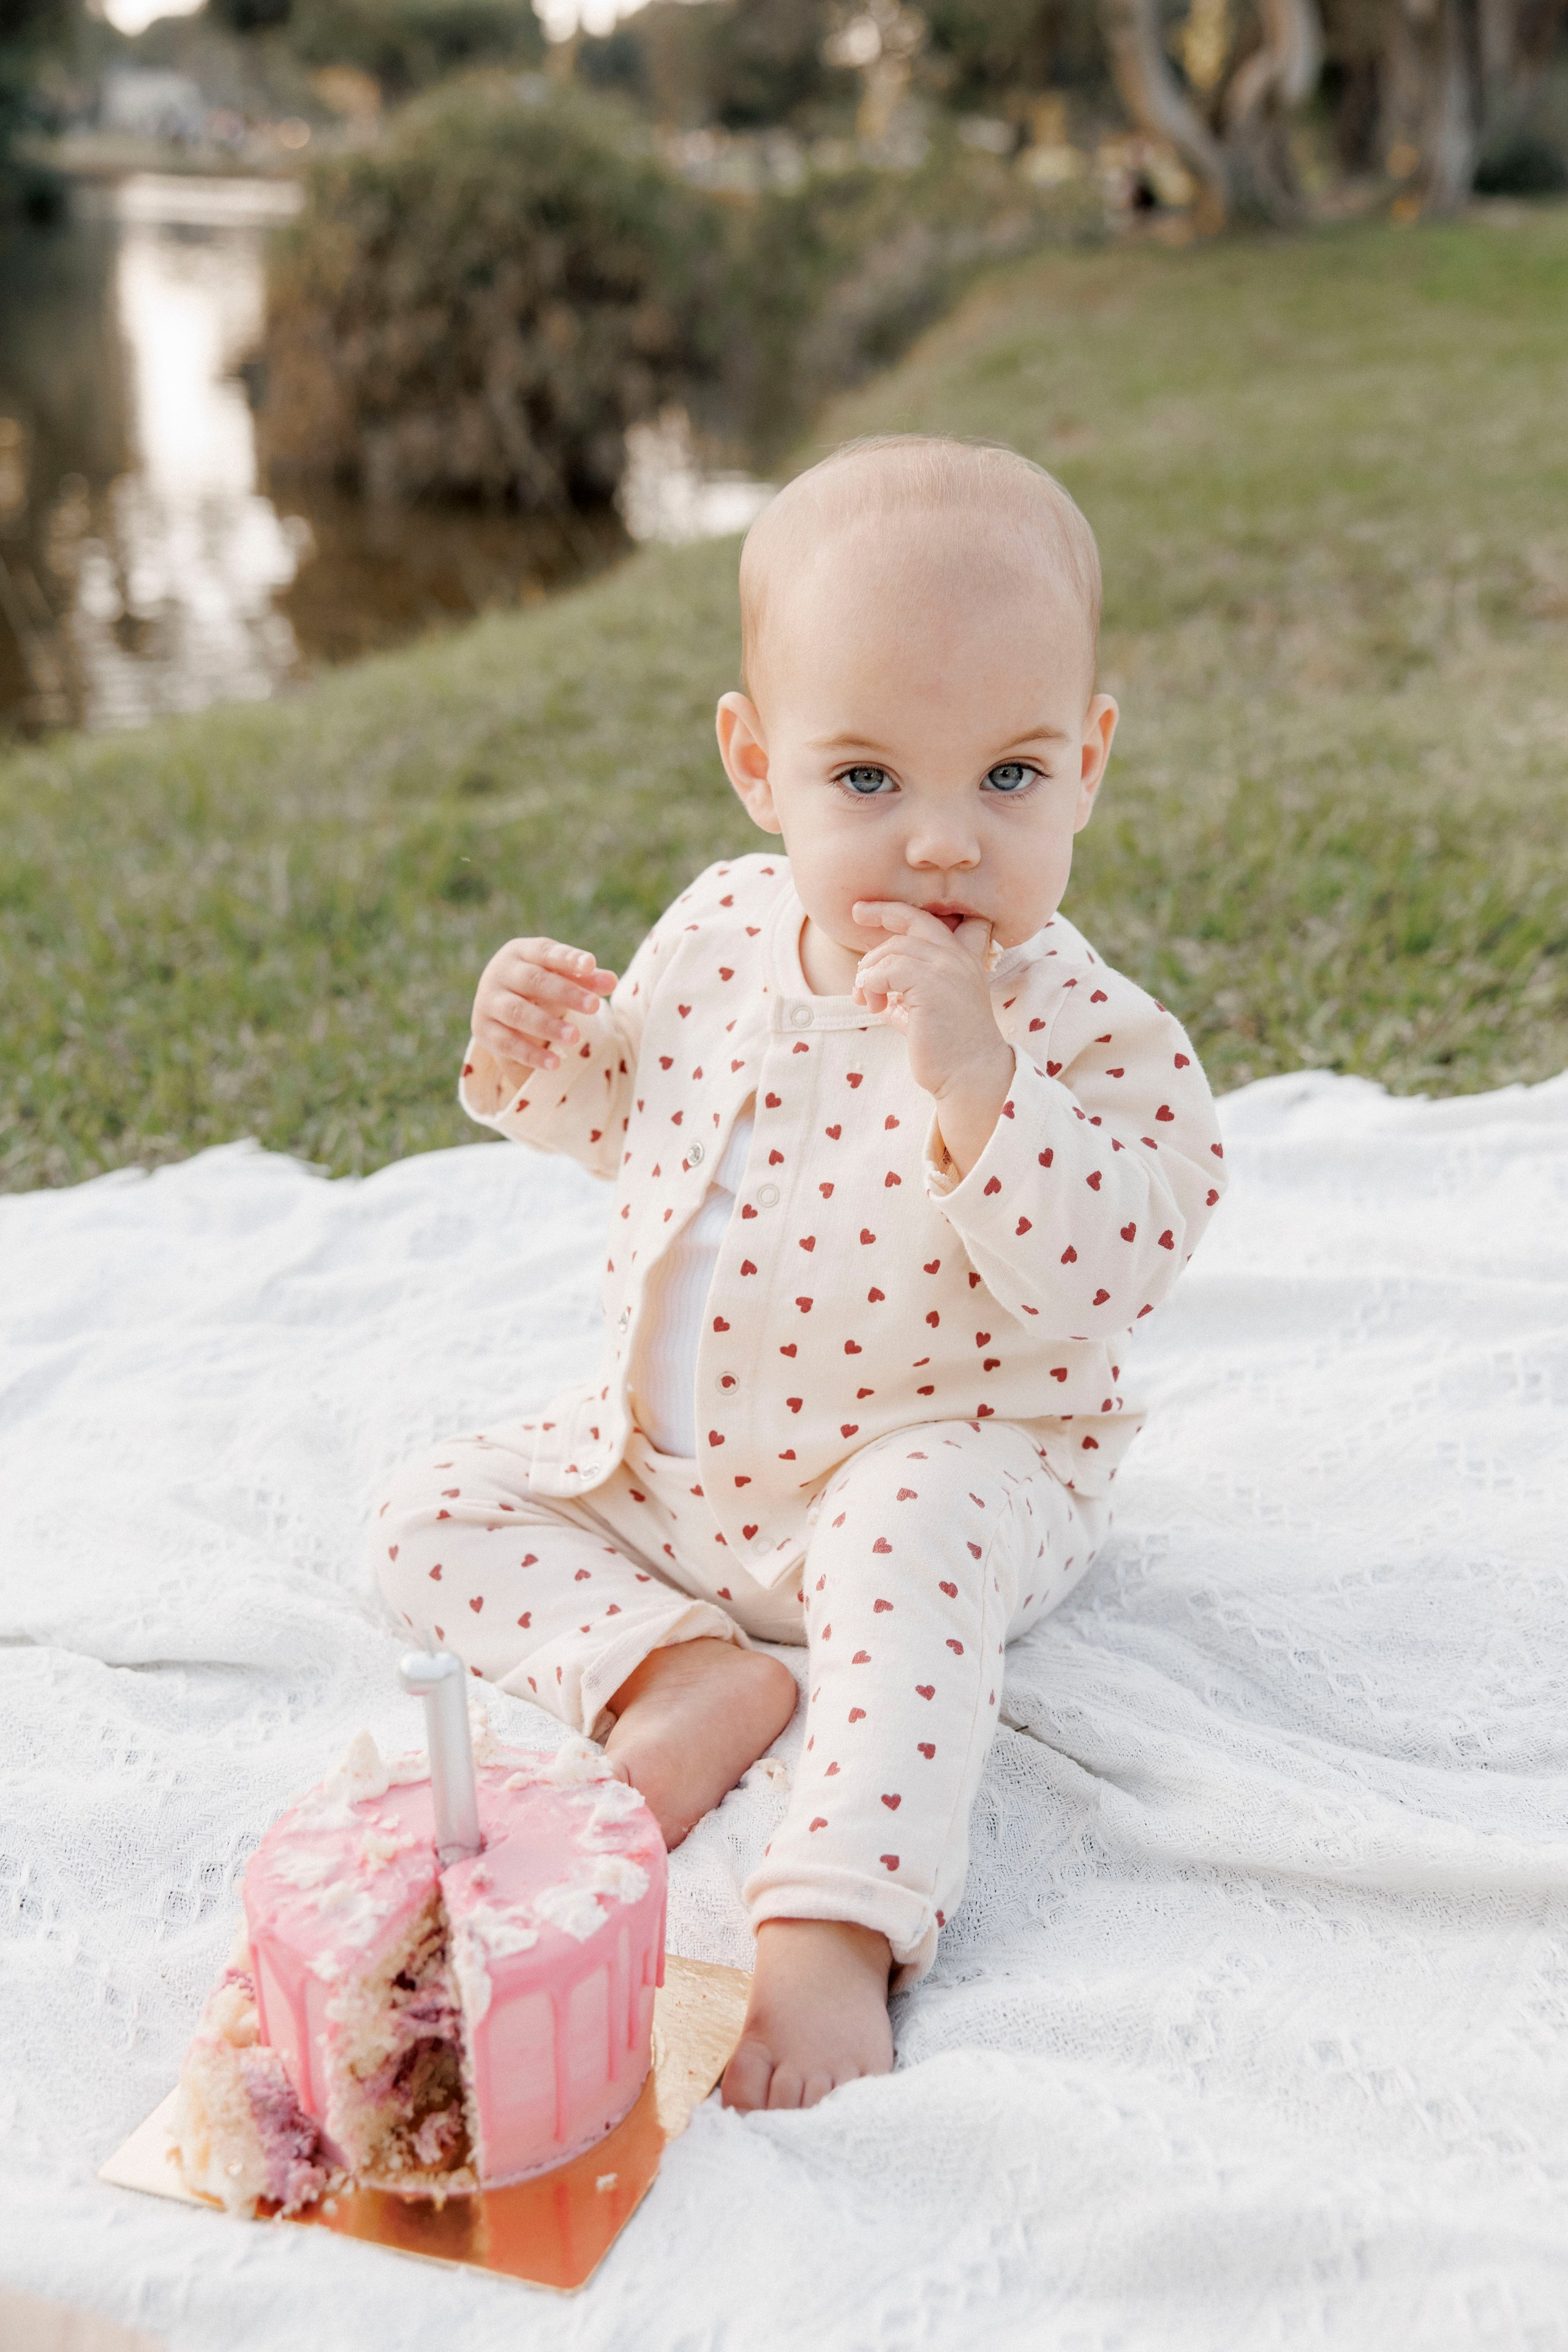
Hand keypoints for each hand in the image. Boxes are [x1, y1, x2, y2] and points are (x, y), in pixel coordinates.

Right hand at [471, 937, 616, 1076]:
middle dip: (565, 993)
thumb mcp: (561, 976)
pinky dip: (531, 1054)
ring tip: (576, 1037)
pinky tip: (555, 1063)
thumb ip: (586, 978)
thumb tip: (611, 981)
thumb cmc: (539, 985)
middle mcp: (499, 973)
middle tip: (594, 1007)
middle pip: (533, 981)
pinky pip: (507, 1043)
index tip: (590, 964)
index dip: (567, 958)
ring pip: (517, 1013)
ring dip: (547, 1026)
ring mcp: (487, 1001)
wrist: (498, 1006)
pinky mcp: (482, 1029)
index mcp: (520, 952)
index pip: (545, 952)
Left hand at [850, 902, 1012, 1176]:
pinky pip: (886, 971)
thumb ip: (906, 995)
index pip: (931, 920)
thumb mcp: (924, 1012)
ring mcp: (947, 967)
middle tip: (855, 920)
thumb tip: (876, 993)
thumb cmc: (948, 1050)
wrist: (970, 1076)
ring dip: (870, 973)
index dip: (896, 910)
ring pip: (894, 949)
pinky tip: (874, 1007)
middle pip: (911, 921)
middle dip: (878, 915)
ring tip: (867, 1000)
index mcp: (963, 959)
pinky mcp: (931, 985)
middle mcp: (959, 957)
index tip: (864, 911)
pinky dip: (871, 986)